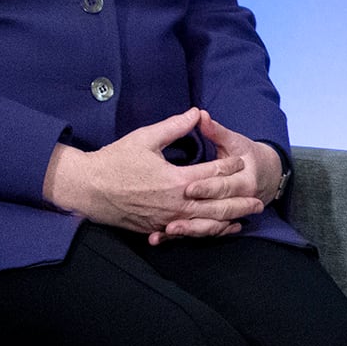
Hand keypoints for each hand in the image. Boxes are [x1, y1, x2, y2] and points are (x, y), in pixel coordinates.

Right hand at [42, 107, 261, 240]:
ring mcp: (166, 219)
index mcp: (176, 179)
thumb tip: (197, 112)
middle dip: (239, 202)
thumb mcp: (145, 138)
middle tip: (260, 201)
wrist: (86, 188)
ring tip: (244, 220)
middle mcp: (175, 203)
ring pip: (204, 223)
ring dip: (227, 221)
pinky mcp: (155, 229)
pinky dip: (205, 232)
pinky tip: (215, 230)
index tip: (242, 160)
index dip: (229, 165)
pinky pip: (186, 233)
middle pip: (216, 205)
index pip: (212, 172)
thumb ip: (174, 126)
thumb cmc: (114, 161)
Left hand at [168, 112, 284, 239]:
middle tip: (171, 221)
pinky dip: (180, 237)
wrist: (266, 174)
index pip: (221, 186)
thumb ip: (216, 130)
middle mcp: (232, 203)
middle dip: (191, 218)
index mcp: (242, 181)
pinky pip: (198, 233)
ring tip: (166, 231)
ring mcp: (224, 215)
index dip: (205, 187)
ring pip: (205, 228)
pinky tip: (159, 238)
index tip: (187, 187)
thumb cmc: (247, 155)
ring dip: (185, 231)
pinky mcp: (213, 222)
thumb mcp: (234, 141)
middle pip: (212, 213)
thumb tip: (199, 113)